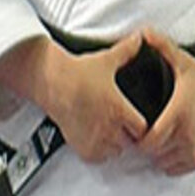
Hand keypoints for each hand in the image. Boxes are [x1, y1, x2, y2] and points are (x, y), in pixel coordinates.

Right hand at [46, 30, 149, 163]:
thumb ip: (128, 50)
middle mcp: (109, 128)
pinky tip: (96, 135)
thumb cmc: (78, 72)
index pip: (143, 128)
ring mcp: (95, 140)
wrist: (51, 82)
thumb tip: (140, 38)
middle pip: (130, 141)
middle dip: (128, 134)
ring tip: (108, 128)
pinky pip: (99, 158)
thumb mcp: (107, 60)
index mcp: (119, 109)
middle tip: (121, 122)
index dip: (141, 124)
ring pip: (116, 151)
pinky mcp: (82, 148)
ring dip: (115, 143)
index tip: (135, 117)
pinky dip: (99, 151)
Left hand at [137, 31, 194, 175]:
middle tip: (143, 131)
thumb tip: (143, 31)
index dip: (138, 136)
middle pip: (154, 152)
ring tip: (156, 138)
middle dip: (146, 144)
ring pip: (164, 162)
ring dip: (158, 154)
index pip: (149, 140)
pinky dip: (170, 162)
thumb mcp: (182, 61)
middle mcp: (187, 134)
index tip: (137, 126)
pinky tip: (169, 146)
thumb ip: (161, 46)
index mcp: (179, 113)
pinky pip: (177, 169)